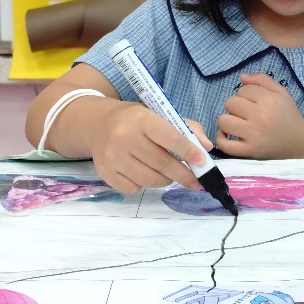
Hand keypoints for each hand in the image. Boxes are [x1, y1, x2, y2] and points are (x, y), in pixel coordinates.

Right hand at [89, 102, 213, 193]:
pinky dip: (144, 184)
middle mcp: (124, 137)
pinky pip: (134, 188)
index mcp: (141, 119)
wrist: (98, 124)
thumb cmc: (135, 120)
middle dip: (184, 175)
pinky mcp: (105, 173)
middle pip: (162, 163)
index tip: (202, 162)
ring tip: (170, 174)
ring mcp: (112, 157)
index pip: (170, 138)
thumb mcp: (159, 114)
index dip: (189, 152)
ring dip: (166, 180)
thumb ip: (186, 128)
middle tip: (197, 182)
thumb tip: (206, 147)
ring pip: (150, 179)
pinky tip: (144, 172)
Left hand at [216, 73, 303, 159]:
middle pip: (230, 103)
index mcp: (270, 100)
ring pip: (223, 120)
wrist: (300, 145)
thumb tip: (241, 77)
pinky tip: (227, 135)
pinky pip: (224, 144)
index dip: (247, 95)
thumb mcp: (282, 94)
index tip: (256, 103)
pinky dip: (221, 139)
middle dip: (237, 106)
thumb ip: (263, 80)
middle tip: (247, 114)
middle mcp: (260, 116)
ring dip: (228, 121)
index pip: (243, 90)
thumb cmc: (290, 117)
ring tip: (238, 123)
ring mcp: (253, 135)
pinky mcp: (249, 151)